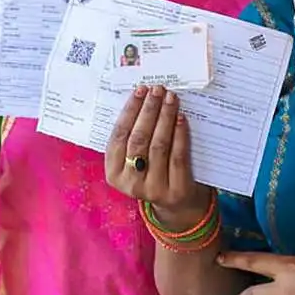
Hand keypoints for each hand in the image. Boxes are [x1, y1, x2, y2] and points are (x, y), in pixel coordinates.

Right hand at [103, 86, 205, 216]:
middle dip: (148, 110)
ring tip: (170, 98)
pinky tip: (181, 118)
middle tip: (157, 90)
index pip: (119, 136)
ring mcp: (154, 189)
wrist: (176, 205)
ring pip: (158, 145)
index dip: (129, 111)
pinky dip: (180, 134)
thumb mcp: (134, 161)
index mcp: (114, 173)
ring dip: (165, 117)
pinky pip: (177, 156)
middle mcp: (131, 183)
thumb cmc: (152, 173)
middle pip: (139, 139)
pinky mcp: (176, 190)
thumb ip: (133, 137)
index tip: (140, 91)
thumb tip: (142, 98)